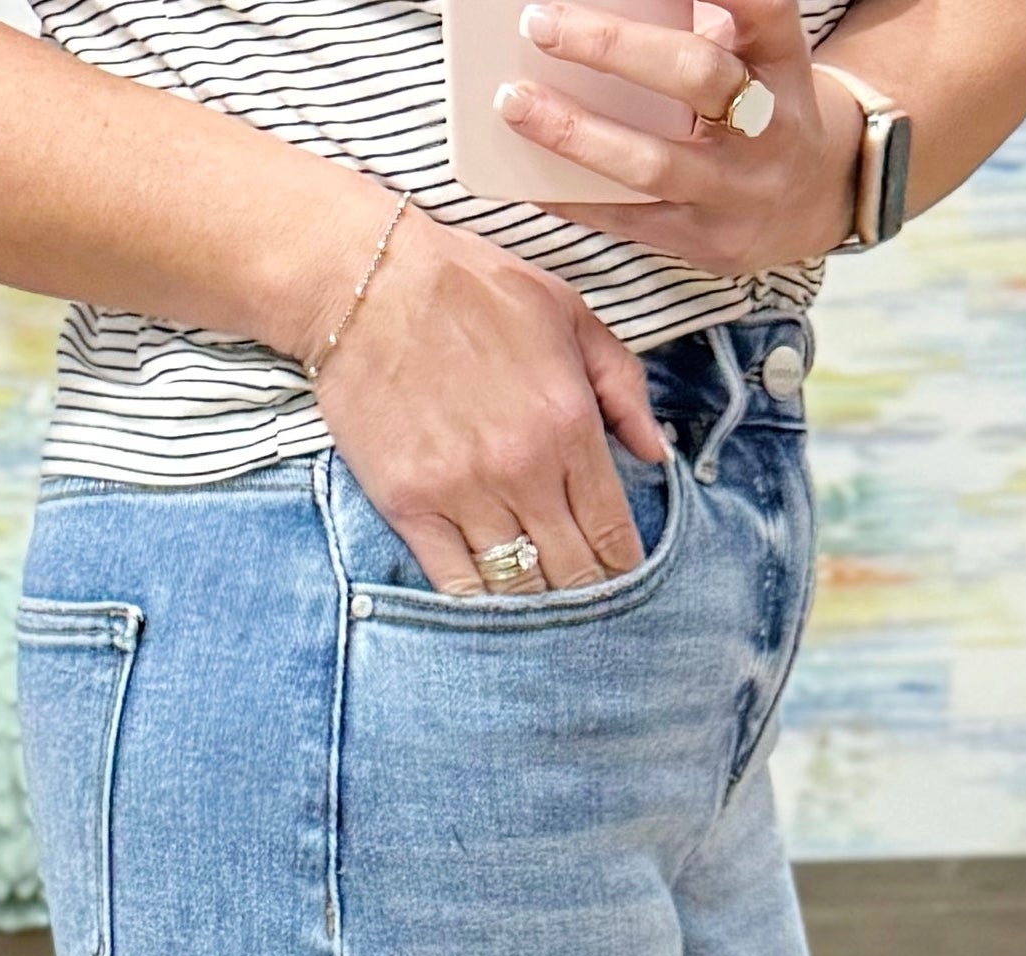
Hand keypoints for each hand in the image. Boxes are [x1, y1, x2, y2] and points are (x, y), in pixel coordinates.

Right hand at [307, 204, 670, 595]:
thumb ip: (621, 385)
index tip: (621, 575)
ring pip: (517, 586)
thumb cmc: (471, 288)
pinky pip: (454, 582)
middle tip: (586, 599)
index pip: (612, 530)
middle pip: (572, 571)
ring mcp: (463, 492)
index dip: (623, 566)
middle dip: (586, 592)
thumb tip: (656, 454)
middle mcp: (523, 470)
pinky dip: (478, 601)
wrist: (368, 280)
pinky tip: (490, 600)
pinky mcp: (409, 505)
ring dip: (535, 605)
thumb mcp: (567, 313)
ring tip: (540, 604)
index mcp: (569, 424)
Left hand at [500, 0, 863, 277]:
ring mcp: (736, 190)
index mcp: (780, 61)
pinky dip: (573, 199)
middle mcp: (768, 125)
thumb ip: (703, 22)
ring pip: (652, 164)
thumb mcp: (753, 54)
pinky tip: (527, 177)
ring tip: (515, 103)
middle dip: (613, 49)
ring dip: (576, 134)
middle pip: (695, 76)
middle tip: (540, 24)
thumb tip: (605, 7)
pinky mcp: (705, 241)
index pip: (763, 8)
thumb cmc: (757, 107)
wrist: (809, 204)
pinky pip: (628, 221)